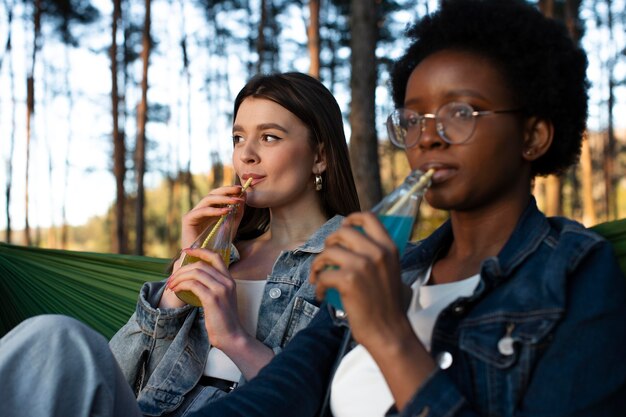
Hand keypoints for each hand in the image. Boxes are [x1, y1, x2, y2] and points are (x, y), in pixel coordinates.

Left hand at [166, 247, 247, 349]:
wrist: (231, 336)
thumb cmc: (223, 319)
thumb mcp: (221, 298)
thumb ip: (213, 286)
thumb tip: (195, 277)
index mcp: (229, 279)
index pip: (215, 256)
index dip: (199, 251)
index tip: (185, 251)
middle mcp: (227, 281)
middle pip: (201, 265)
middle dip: (182, 269)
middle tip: (171, 278)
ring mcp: (220, 290)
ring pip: (195, 273)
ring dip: (179, 277)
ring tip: (171, 285)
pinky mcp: (212, 299)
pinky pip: (193, 285)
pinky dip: (181, 285)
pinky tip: (175, 291)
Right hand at [180, 185, 245, 251]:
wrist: (204, 260)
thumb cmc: (217, 245)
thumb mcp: (232, 226)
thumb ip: (237, 211)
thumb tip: (244, 194)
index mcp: (209, 210)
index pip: (218, 195)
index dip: (229, 190)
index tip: (242, 189)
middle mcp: (200, 210)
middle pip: (212, 194)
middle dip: (227, 191)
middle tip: (239, 189)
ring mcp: (193, 214)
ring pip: (207, 199)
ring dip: (223, 199)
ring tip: (236, 201)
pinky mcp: (187, 220)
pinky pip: (202, 211)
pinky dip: (214, 210)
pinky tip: (226, 211)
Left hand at [310, 212, 407, 349]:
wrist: (389, 332)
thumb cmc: (387, 306)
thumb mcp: (390, 271)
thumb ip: (376, 254)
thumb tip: (351, 241)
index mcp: (389, 248)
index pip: (368, 218)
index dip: (351, 219)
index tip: (343, 228)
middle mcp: (376, 253)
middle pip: (343, 232)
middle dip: (329, 243)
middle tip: (327, 258)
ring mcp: (362, 265)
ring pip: (328, 252)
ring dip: (318, 264)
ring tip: (318, 277)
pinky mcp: (348, 280)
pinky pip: (322, 274)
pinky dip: (316, 285)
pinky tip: (321, 294)